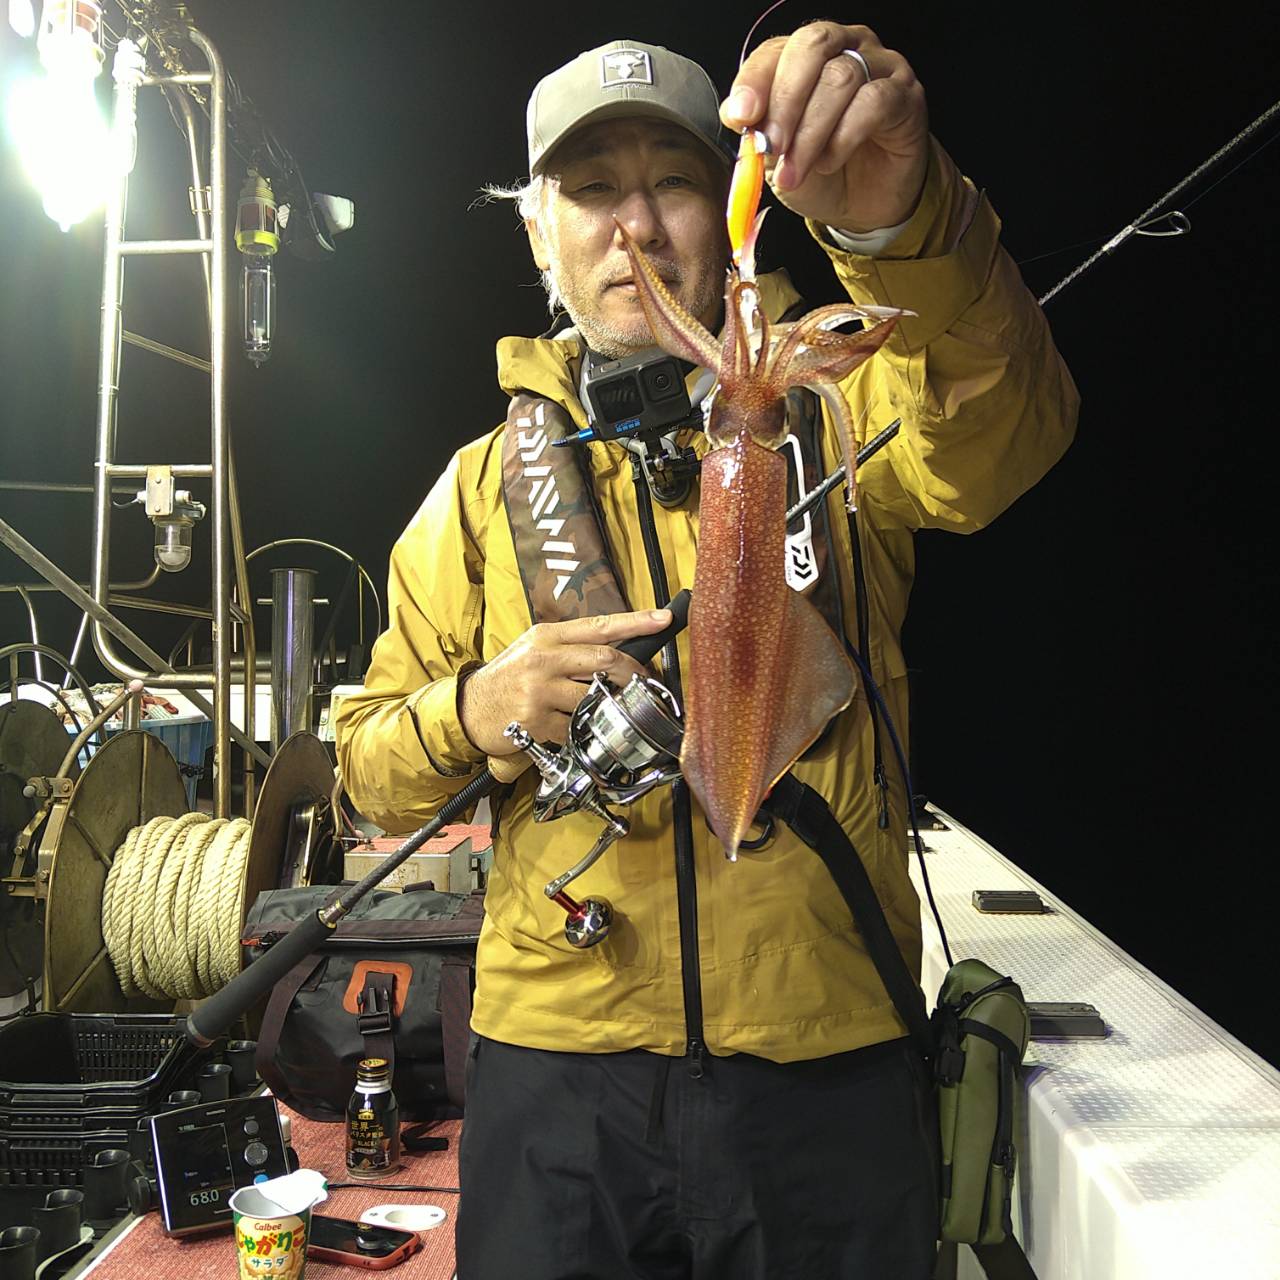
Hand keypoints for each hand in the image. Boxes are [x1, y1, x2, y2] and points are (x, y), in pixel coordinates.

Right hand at [458, 609, 672, 756]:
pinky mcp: (538, 720)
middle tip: (640, 680)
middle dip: (631, 673)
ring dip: (601, 705)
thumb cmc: (506, 677)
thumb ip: (569, 646)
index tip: (662, 619)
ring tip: (589, 706)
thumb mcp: (532, 648)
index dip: (636, 621)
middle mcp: (543, 660)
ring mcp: (540, 691)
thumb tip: (613, 648)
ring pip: (593, 697)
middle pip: (605, 661)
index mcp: (546, 636)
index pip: (599, 625)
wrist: (469, 708)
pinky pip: (574, 727)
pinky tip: (564, 725)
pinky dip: (578, 729)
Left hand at [720, 22, 928, 233]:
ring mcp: (879, 67)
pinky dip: (844, 137)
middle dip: (785, 100)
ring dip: (811, 131)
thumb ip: (758, 133)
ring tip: (797, 169)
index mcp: (804, 59)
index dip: (755, 80)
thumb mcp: (777, 159)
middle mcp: (844, 49)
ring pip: (841, 77)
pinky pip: (873, 101)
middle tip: (773, 146)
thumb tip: (737, 114)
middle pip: (813, 47)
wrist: (864, 206)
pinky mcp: (905, 95)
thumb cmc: (822, 175)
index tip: (741, 117)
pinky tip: (830, 162)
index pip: (776, 50)